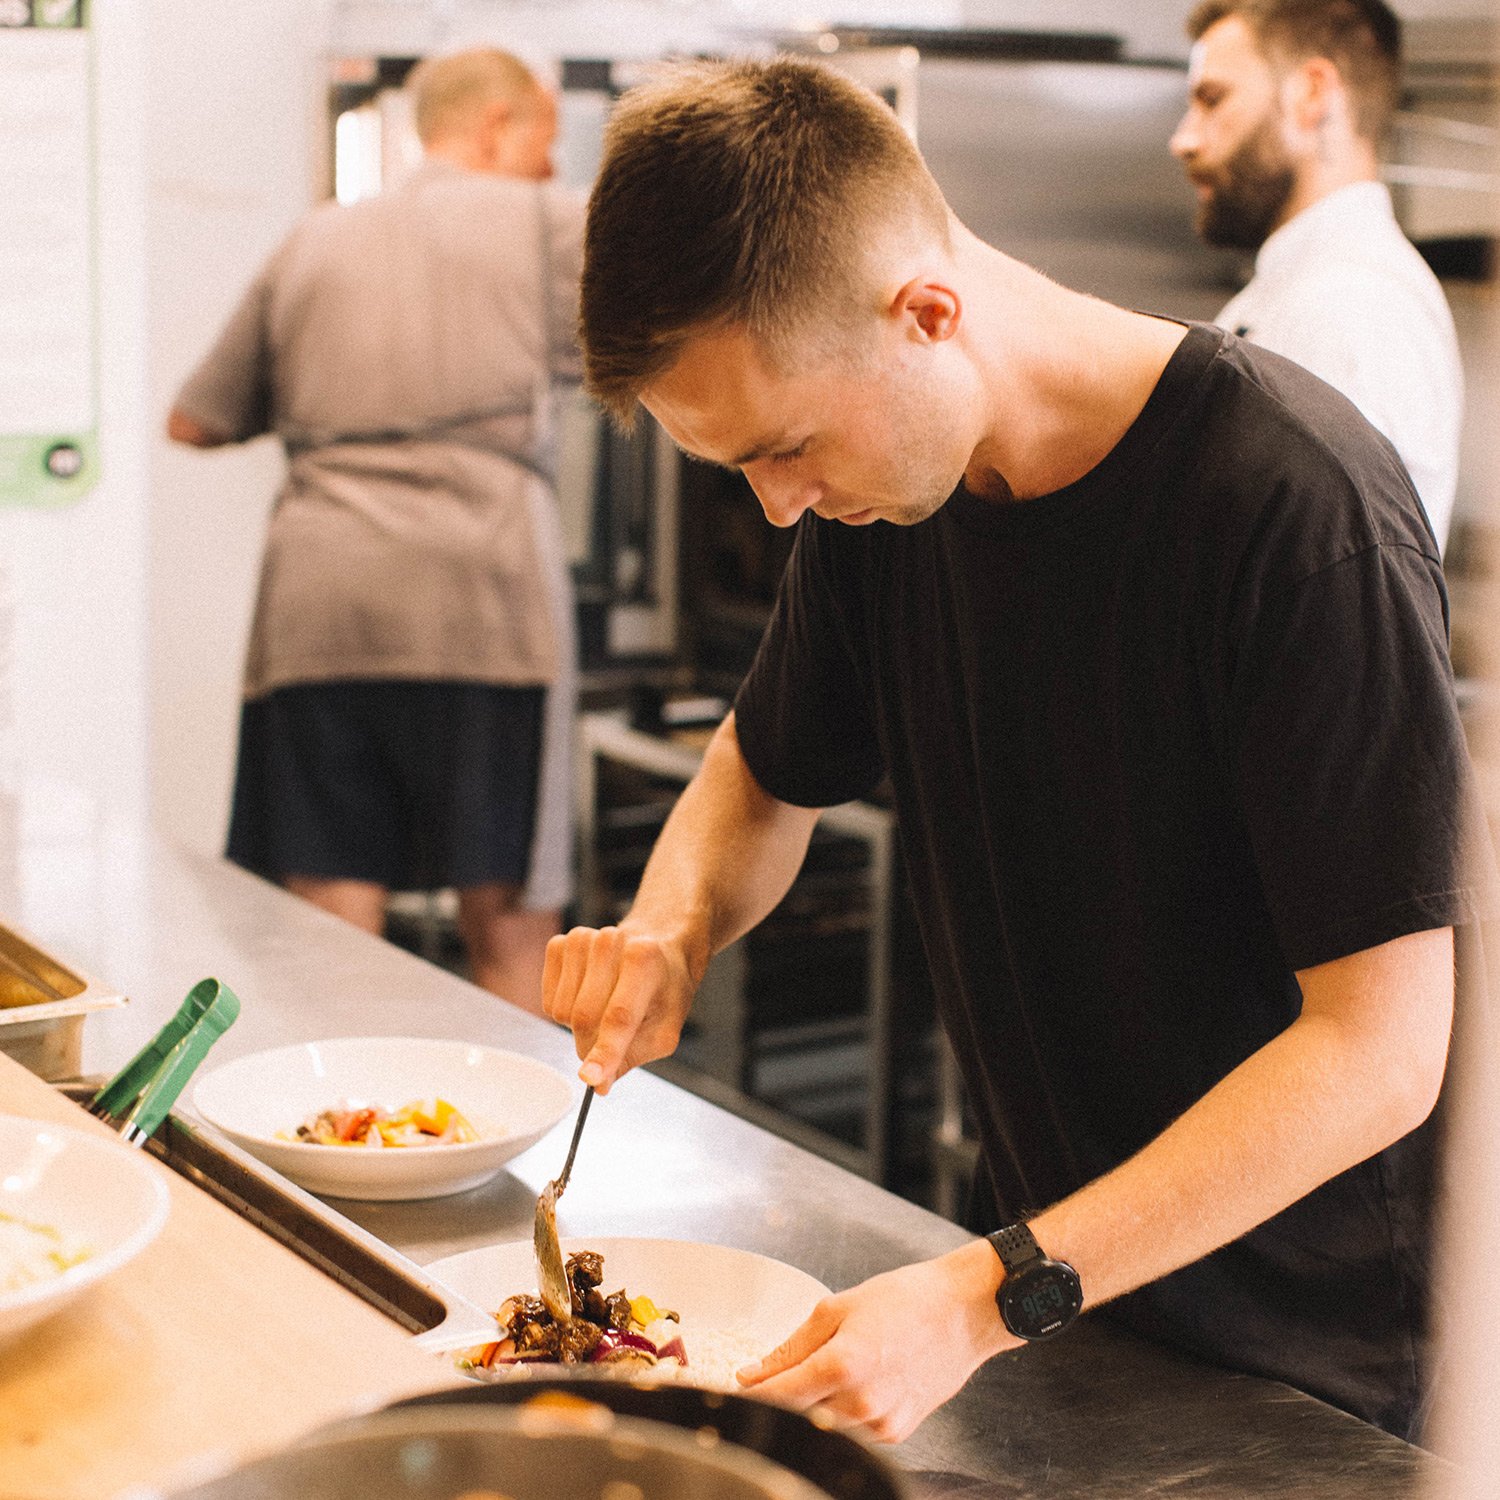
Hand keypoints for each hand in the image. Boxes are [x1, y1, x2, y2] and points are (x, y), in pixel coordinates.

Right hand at [542, 924, 696, 1092]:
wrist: (656, 949)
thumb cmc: (663, 988)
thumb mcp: (665, 1027)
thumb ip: (634, 1056)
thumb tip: (598, 1084)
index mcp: (645, 959)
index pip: (619, 1015)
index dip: (604, 1050)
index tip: (590, 1078)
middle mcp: (612, 941)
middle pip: (584, 1018)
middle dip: (593, 1043)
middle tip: (613, 1040)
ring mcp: (582, 939)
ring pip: (562, 1011)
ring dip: (580, 1024)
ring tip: (607, 1004)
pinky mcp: (560, 944)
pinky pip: (548, 1001)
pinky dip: (565, 1008)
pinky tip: (588, 992)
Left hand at [737, 1246, 1016, 1443]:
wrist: (963, 1313)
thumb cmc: (905, 1300)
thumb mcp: (838, 1307)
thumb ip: (791, 1347)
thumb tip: (752, 1374)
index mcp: (841, 1365)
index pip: (778, 1395)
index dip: (751, 1394)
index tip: (732, 1389)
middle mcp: (860, 1402)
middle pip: (798, 1415)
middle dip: (782, 1398)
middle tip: (776, 1377)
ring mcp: (880, 1423)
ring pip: (825, 1426)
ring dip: (814, 1406)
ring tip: (831, 1369)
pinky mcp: (896, 1433)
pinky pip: (853, 1431)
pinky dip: (843, 1412)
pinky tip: (856, 1383)